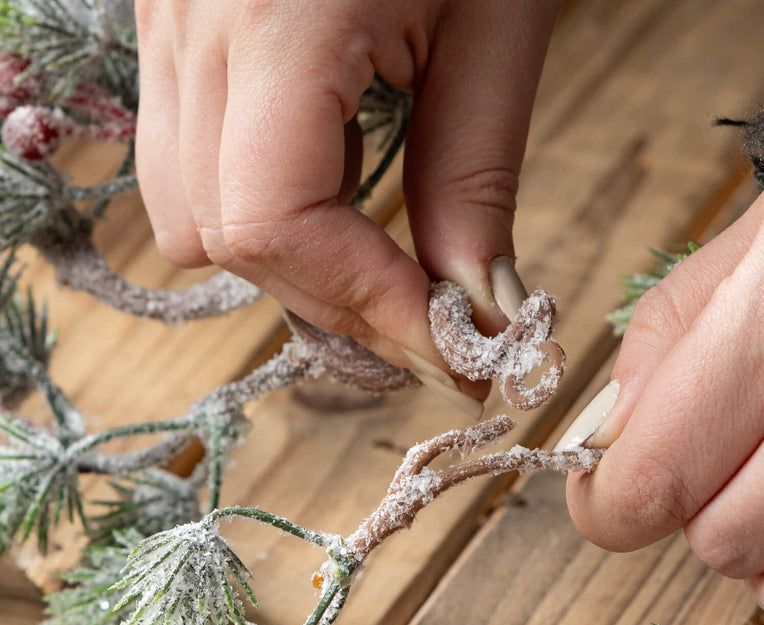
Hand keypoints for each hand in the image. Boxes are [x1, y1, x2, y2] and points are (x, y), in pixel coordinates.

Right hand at [133, 0, 560, 387]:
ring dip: (294, 266)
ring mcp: (167, 19)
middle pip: (226, 236)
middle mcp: (190, 20)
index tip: (454, 355)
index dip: (367, 307)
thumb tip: (473, 312)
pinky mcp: (176, 24)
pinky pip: (192, 162)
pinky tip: (340, 200)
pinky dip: (266, 212)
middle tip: (432, 331)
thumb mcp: (499, 22)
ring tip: (388, 272)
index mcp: (276, 12)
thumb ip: (474, 177)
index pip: (274, 222)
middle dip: (337, 303)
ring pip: (190, 211)